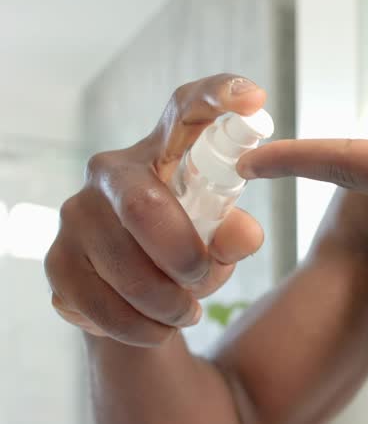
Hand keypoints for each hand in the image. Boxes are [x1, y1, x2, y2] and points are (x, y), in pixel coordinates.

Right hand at [45, 74, 265, 346]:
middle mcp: (112, 172)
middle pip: (145, 206)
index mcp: (164, 152)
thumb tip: (241, 233)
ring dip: (167, 301)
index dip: (218, 97)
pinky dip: (140, 326)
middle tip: (205, 278)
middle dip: (184, 255)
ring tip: (186, 311)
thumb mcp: (223, 242)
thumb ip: (236, 235)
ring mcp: (76, 215)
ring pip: (125, 268)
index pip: (186, 110)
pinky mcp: (56, 261)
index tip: (255, 100)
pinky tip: (157, 326)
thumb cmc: (188, 250)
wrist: (136, 301)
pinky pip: (101, 305)